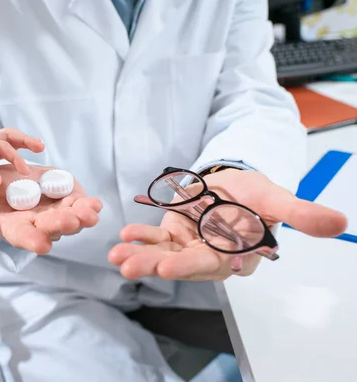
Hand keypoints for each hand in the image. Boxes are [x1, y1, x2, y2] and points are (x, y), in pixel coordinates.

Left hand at [0, 128, 43, 187]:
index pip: (1, 146)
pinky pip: (5, 148)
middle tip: (41, 147)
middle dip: (25, 139)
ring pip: (8, 139)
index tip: (24, 171)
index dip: (14, 157)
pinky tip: (28, 155)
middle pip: (8, 135)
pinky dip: (18, 150)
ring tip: (40, 147)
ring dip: (24, 142)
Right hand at [0, 164, 102, 254]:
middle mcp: (39, 225)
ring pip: (72, 220)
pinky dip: (90, 205)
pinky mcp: (73, 203)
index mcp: (16, 226)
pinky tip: (96, 203)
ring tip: (89, 211)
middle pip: (51, 229)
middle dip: (60, 226)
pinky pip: (83, 207)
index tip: (42, 245)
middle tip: (69, 221)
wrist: (17, 181)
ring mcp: (59, 216)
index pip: (23, 237)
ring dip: (81, 217)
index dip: (32, 240)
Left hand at [108, 169, 347, 281]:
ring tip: (116, 256)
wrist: (238, 183)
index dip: (192, 265)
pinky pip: (156, 239)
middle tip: (130, 267)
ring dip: (140, 256)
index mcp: (237, 254)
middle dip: (156, 265)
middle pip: (183, 264)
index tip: (169, 266)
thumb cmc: (257, 194)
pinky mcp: (175, 235)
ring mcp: (190, 247)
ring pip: (165, 254)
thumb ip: (301, 213)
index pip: (215, 264)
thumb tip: (339, 223)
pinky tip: (124, 236)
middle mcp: (211, 257)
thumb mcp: (276, 198)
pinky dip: (140, 238)